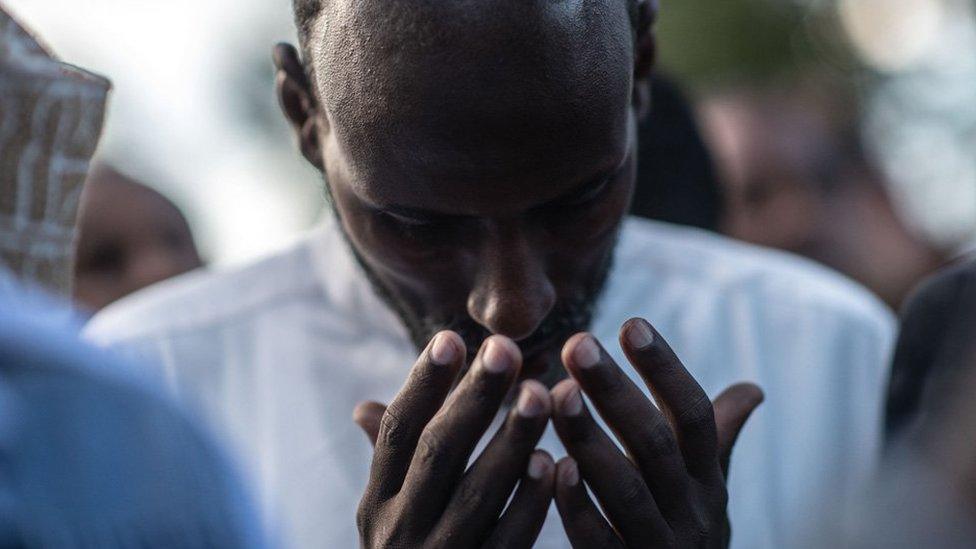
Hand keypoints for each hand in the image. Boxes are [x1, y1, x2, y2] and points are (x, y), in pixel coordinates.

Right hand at [353, 331, 554, 547]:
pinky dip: (530, 503)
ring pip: (475, 494)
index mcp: (377, 502)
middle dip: (472, 399)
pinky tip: (553, 465)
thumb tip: (363, 407)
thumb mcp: (391, 513)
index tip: (452, 337)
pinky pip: (508, 542)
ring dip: (510, 442)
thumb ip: (390, 461)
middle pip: (436, 454)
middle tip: (506, 349)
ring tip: (542, 394)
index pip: (396, 433)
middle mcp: (398, 531)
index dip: (422, 384)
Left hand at [550, 318, 762, 547]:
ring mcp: (660, 548)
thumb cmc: (685, 534)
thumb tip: (754, 390)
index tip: (631, 323)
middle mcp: (691, 513)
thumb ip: (718, 438)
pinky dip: (577, 508)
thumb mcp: (706, 488)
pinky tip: (549, 469)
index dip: (666, 370)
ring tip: (556, 395)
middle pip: (656, 446)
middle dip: (616, 392)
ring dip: (590, 441)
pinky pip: (601, 543)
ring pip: (627, 492)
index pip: (695, 417)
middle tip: (575, 343)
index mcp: (707, 481)